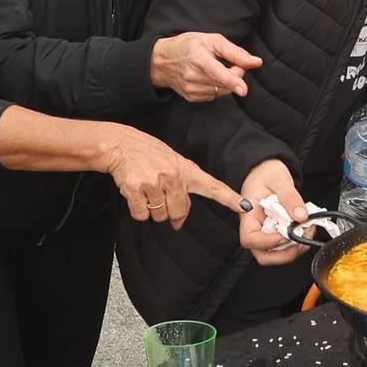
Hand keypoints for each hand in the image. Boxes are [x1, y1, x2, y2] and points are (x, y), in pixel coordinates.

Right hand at [99, 129, 246, 228]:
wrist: (121, 145)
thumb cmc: (149, 155)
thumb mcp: (173, 164)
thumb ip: (182, 190)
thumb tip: (178, 222)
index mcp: (187, 170)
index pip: (213, 187)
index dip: (230, 198)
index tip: (245, 206)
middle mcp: (173, 175)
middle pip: (179, 212)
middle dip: (170, 211)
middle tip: (160, 195)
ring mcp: (154, 182)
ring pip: (160, 215)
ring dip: (152, 209)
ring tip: (147, 189)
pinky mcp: (135, 189)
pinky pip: (141, 214)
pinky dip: (137, 209)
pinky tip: (136, 192)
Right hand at [150, 31, 261, 100]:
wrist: (162, 61)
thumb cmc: (188, 46)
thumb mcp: (211, 40)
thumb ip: (235, 52)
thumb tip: (256, 62)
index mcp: (198, 58)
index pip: (218, 73)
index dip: (233, 81)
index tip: (244, 90)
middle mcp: (193, 77)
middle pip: (226, 83)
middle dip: (236, 74)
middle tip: (230, 62)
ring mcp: (191, 90)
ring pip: (223, 91)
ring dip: (227, 82)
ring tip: (216, 68)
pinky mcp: (192, 98)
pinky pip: (215, 96)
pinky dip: (218, 87)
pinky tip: (208, 77)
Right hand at [240, 159, 309, 264]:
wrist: (265, 168)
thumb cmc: (265, 172)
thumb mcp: (279, 179)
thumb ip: (289, 197)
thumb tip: (300, 216)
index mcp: (248, 214)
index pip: (249, 239)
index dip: (267, 243)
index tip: (285, 235)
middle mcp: (255, 227)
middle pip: (262, 254)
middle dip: (284, 254)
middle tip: (301, 241)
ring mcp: (265, 231)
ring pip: (274, 254)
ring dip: (292, 250)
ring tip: (307, 233)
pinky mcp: (275, 232)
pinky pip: (283, 245)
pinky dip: (296, 243)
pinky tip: (305, 230)